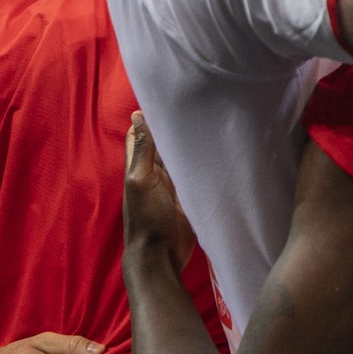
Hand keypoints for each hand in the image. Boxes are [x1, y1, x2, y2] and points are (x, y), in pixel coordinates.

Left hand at [123, 112, 194, 271]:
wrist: (161, 256)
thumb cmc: (146, 218)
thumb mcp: (141, 180)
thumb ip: (142, 150)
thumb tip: (137, 115)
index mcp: (139, 165)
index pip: (142, 133)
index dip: (150, 116)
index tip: (168, 97)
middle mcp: (155, 172)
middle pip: (163, 144)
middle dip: (174, 127)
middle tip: (196, 104)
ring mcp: (173, 184)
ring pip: (180, 157)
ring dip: (189, 143)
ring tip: (209, 119)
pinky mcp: (189, 196)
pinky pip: (193, 174)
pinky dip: (201, 162)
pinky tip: (215, 149)